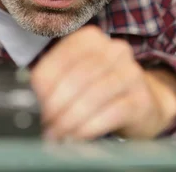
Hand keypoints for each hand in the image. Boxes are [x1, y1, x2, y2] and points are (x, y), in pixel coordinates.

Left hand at [31, 26, 175, 139]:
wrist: (144, 104)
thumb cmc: (101, 90)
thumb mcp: (77, 77)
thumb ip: (55, 82)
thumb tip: (32, 102)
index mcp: (90, 38)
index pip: (58, 60)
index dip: (44, 87)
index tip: (36, 107)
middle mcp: (114, 50)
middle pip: (76, 77)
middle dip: (57, 105)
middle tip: (47, 124)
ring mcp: (132, 72)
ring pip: (94, 94)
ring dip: (71, 118)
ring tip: (60, 134)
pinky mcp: (142, 98)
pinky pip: (112, 112)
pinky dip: (90, 126)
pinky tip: (78, 136)